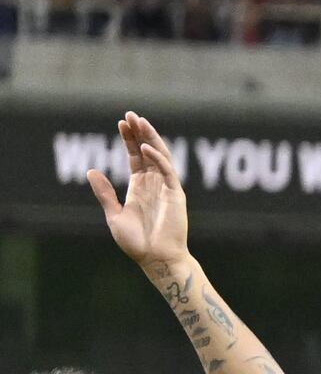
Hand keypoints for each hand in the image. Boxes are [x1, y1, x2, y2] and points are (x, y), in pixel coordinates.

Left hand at [90, 113, 186, 271]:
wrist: (156, 258)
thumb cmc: (137, 242)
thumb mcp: (114, 215)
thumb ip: (105, 193)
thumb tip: (91, 171)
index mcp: (140, 187)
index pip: (135, 157)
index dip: (129, 139)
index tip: (122, 123)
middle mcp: (154, 183)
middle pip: (147, 151)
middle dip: (139, 132)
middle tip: (130, 115)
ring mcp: (166, 187)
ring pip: (160, 155)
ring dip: (150, 138)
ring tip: (140, 122)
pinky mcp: (176, 194)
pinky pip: (168, 171)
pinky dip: (157, 158)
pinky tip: (145, 148)